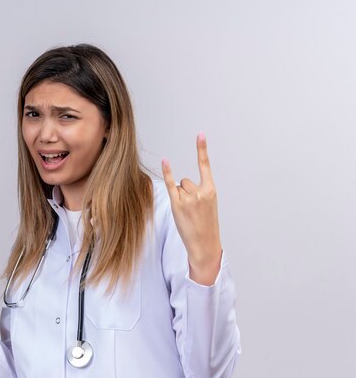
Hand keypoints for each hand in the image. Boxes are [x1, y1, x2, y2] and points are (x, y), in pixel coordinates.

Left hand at [161, 132, 221, 285]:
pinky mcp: (177, 204)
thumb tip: (183, 183)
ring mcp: (189, 198)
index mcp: (211, 191)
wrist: (204, 244)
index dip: (202, 149)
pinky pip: (170, 184)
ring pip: (178, 187)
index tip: (200, 134)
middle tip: (192, 210)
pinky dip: (167, 172)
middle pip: (186, 181)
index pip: (205, 166)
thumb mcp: (209, 206)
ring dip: (179, 198)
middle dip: (186, 193)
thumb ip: (200, 192)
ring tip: (186, 213)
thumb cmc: (206, 225)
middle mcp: (200, 192)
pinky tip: (164, 161)